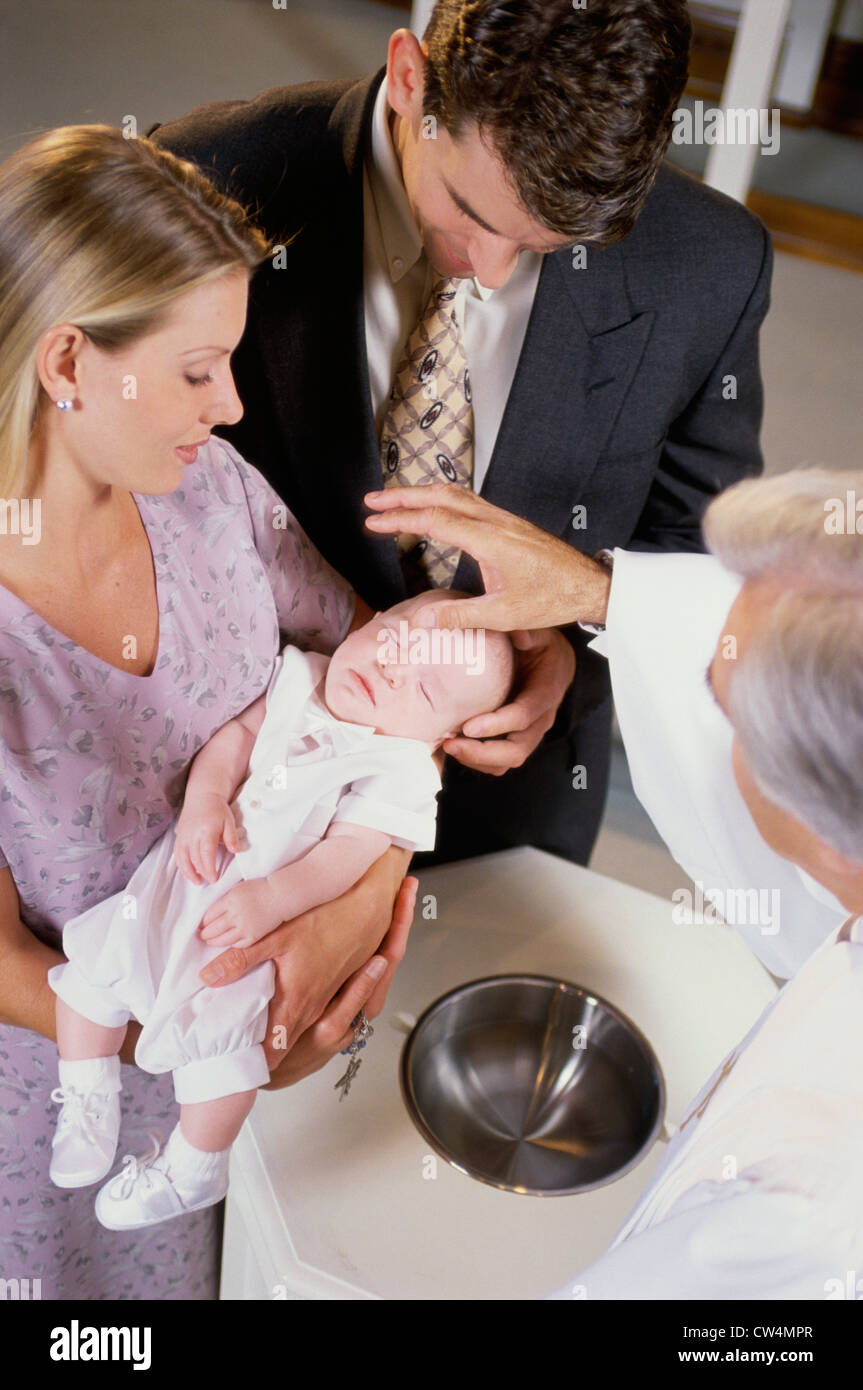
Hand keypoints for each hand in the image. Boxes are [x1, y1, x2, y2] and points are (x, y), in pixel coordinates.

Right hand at [174, 791, 243, 884]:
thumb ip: (232, 837)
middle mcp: (192, 835)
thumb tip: (236, 851)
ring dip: (189, 872)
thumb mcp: (229, 821)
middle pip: (195, 859)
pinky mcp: (179, 837)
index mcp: (206, 831)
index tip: (214, 878)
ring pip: (183, 859)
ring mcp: (183, 836)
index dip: (209, 869)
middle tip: (211, 881)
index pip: (206, 854)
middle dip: (202, 872)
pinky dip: (182, 865)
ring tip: (198, 881)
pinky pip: (177, 855)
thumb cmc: (217, 809)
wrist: (202, 796)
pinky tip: (188, 872)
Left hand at [197, 845, 410, 1062]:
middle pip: (280, 1047)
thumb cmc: (326, 921)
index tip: (230, 1062)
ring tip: (245, 1032)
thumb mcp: (276, 936)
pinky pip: (304, 1017)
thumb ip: (241, 959)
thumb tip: (208, 977)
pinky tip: (273, 1005)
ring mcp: (321, 1003)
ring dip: (272, 1035)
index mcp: (294, 1003)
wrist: (365, 913)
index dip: (251, 1061)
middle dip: (257, 1051)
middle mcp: (310, 1010)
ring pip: (291, 1032)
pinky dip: (286, 1019)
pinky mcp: (328, 992)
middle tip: (230, 1049)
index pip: (270, 1051)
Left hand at [198, 877, 281, 948]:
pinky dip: (231, 944)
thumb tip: (211, 912)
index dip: (203, 922)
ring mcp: (244, 926)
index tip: (200, 924)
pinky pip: (238, 944)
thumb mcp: (238, 889)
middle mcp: (235, 914)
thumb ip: (225, 900)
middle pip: (213, 928)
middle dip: (205, 933)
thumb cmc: (260, 889)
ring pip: (222, 939)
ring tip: (210, 941)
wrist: (280, 895)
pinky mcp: (254, 935)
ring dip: (214, 941)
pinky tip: (228, 943)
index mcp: (230, 900)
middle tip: (201, 935)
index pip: (209, 915)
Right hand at [364, 484, 611, 629]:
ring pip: (455, 493)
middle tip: (372, 502)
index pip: (434, 520)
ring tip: (394, 500)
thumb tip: (421, 621)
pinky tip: (434, 507)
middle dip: (401, 497)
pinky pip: (469, 500)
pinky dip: (442, 498)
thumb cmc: (552, 598)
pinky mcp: (508, 522)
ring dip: (421, 493)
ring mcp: (503, 518)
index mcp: (490, 540)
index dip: (400, 519)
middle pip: (440, 496)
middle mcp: (495, 521)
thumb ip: (458, 617)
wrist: (589, 585)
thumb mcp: (502, 615)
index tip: (373, 522)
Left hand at [443, 627, 574, 773]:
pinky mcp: (517, 738)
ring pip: (507, 761)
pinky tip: (452, 747)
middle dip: (482, 753)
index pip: (524, 716)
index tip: (468, 726)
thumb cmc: (543, 645)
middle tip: (450, 744)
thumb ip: (528, 632)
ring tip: (446, 746)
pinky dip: (476, 760)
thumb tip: (518, 634)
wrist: (556, 662)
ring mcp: (529, 733)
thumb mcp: (540, 633)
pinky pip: (499, 761)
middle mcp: (540, 719)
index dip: (497, 724)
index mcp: (546, 693)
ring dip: (476, 760)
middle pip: (516, 750)